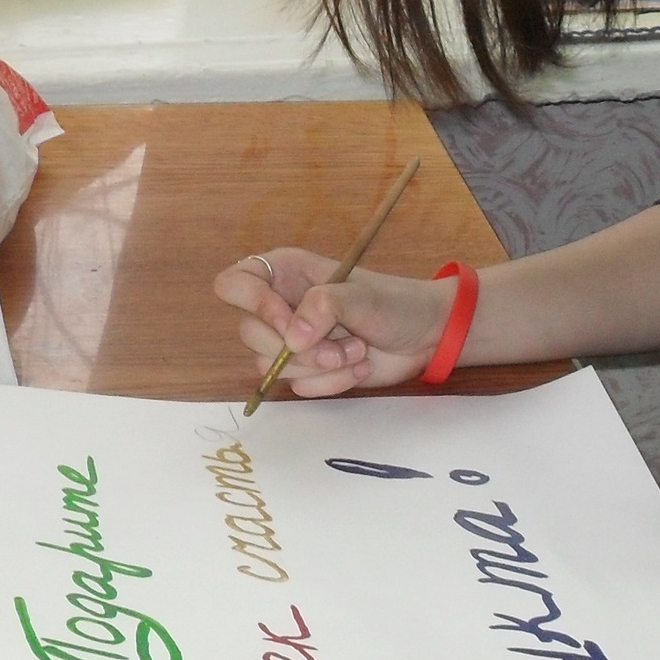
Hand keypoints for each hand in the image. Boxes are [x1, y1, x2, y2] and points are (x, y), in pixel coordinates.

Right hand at [211, 250, 456, 396]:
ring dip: (320, 366)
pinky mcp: (305, 370)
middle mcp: (279, 306)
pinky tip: (357, 366)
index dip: (254, 305)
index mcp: (284, 273)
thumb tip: (293, 339)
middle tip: (338, 345)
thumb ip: (323, 307)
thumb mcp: (359, 296)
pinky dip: (331, 383)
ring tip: (356, 351)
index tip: (290, 322)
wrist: (425, 337)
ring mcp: (290, 341)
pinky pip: (297, 386)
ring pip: (269, 366)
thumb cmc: (393, 303)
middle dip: (298, 348)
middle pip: (249, 334)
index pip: (233, 284)